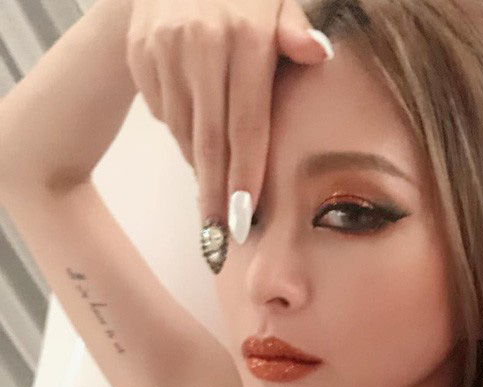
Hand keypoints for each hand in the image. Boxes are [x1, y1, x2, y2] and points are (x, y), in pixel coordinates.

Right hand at [125, 0, 332, 233]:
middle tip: (219, 237)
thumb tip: (320, 54)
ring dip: (198, 162)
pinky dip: (177, 128)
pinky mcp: (140, 52)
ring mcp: (164, 48)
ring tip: (213, 182)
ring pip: (182, 130)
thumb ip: (294, 30)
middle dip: (215, 195)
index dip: (245, 178)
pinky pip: (160, 110)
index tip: (243, 221)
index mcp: (244, 37)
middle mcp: (202, 44)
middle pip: (209, 141)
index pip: (246, 125)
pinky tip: (193, 125)